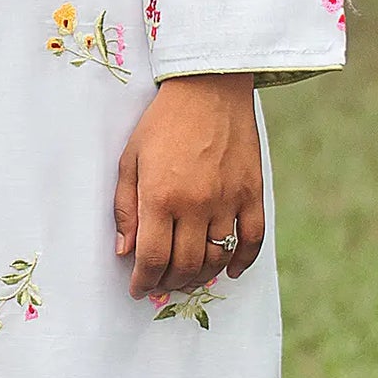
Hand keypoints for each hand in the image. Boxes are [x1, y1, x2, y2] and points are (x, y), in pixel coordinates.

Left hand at [113, 75, 263, 299]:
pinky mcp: (252, 192)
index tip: (138, 289)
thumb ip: (126, 208)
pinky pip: (252, 238)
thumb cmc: (162, 122)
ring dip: (201, 275)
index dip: (144, 281)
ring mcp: (228, 199)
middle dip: (169, 282)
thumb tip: (125, 252)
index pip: (153, 257)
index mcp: (161, 197)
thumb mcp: (130, 160)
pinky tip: (230, 270)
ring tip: (187, 277)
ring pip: (217, 256)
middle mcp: (196, 204)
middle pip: (186, 264)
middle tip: (160, 283)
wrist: (208, 88)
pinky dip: (242, 261)